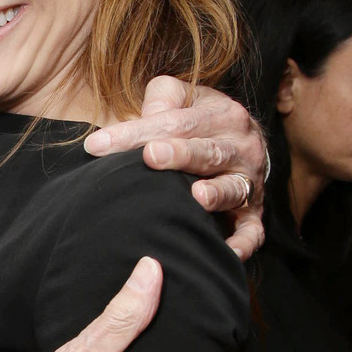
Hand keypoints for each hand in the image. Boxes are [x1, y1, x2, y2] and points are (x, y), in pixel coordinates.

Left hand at [84, 77, 266, 260]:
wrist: (244, 142)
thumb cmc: (199, 122)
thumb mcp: (183, 99)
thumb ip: (162, 99)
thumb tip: (144, 116)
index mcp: (220, 114)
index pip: (175, 122)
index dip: (136, 132)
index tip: (97, 146)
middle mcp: (240, 145)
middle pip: (207, 151)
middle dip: (180, 154)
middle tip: (150, 156)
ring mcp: (249, 180)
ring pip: (233, 188)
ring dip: (217, 193)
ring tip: (197, 197)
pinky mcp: (254, 212)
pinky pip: (252, 231)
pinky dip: (243, 243)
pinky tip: (227, 252)